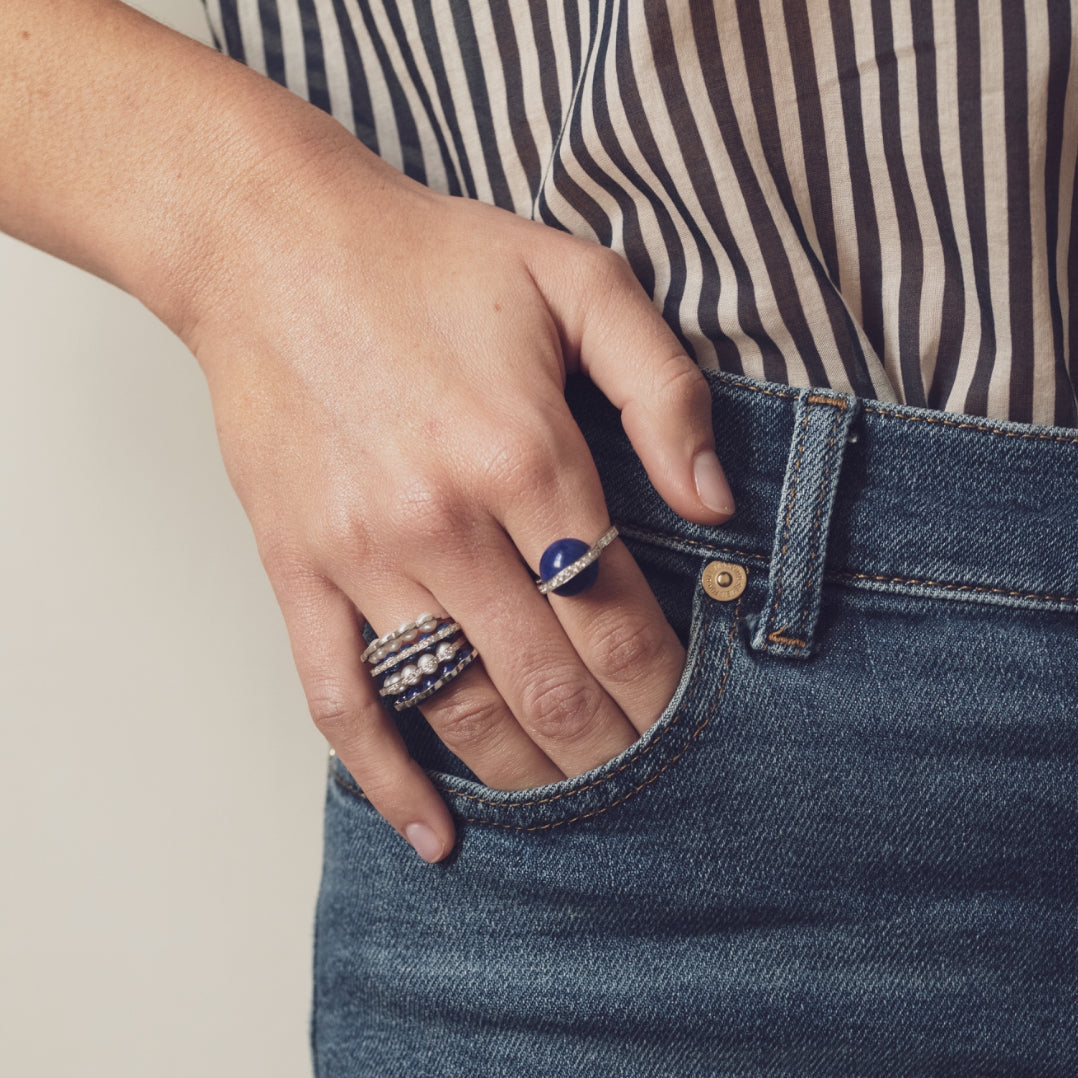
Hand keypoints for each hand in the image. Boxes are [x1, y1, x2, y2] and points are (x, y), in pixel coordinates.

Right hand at [183, 122, 734, 861]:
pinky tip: (432, 832)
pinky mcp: (294, 568)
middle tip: (651, 784)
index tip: (689, 718)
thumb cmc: (431, 259)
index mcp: (525, 454)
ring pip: (457, 704)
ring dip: (525, 773)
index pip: (617, 614)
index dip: (662, 683)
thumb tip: (711, 507)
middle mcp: (443, 521)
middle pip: (549, 679)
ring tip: (572, 808)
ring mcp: (361, 554)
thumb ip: (662, 390)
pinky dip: (386, 776)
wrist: (274, 246)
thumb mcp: (579, 281)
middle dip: (611, 747)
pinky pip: (339, 697)